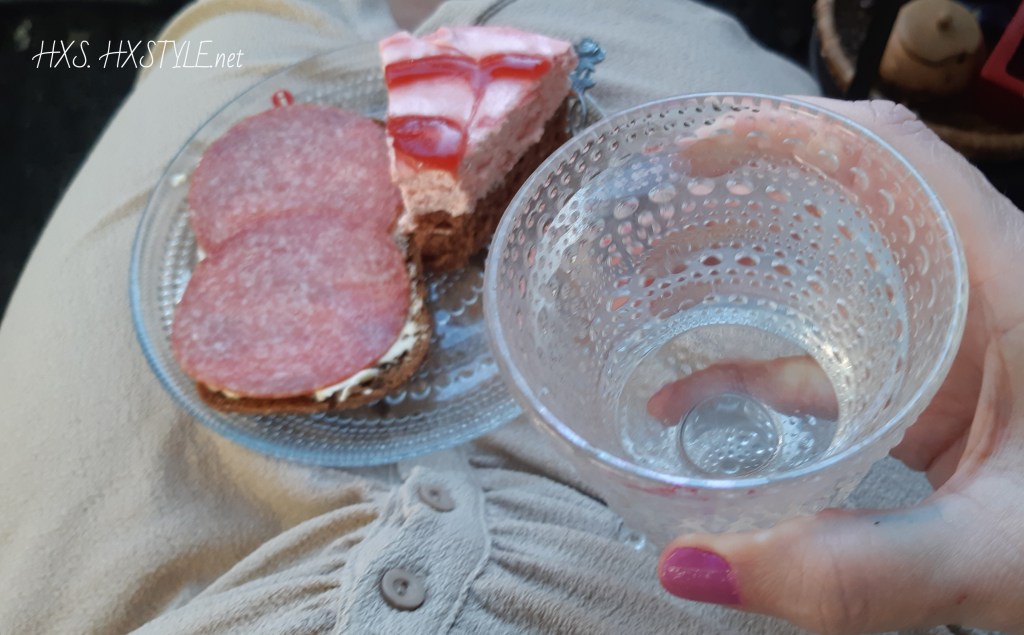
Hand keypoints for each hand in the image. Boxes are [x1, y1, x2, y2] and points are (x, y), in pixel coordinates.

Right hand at [655, 99, 1023, 634]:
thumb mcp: (989, 549)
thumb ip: (856, 568)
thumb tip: (690, 564)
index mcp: (1003, 280)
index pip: (889, 153)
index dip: (786, 128)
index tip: (693, 152)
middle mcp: (969, 291)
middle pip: (844, 201)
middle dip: (741, 200)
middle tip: (653, 219)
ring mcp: (942, 341)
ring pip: (827, 279)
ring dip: (739, 285)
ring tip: (650, 300)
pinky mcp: (922, 391)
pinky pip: (826, 355)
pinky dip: (756, 369)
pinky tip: (691, 402)